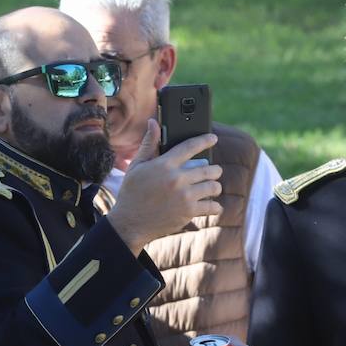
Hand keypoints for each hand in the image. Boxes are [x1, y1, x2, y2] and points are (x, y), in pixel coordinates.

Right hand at [106, 118, 220, 253]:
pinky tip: (213, 205)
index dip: (204, 141)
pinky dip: (215, 206)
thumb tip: (153, 122)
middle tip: (215, 171)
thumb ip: (150, 144)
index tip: (213, 138)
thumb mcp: (137, 166)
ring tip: (212, 187)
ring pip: (213, 187)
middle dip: (215, 169)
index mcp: (165, 165)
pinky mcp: (188, 212)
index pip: (190, 147)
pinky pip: (211, 206)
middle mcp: (177, 179)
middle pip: (208, 169)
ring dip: (215, 186)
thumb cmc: (132, 192)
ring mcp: (184, 196)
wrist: (130, 223)